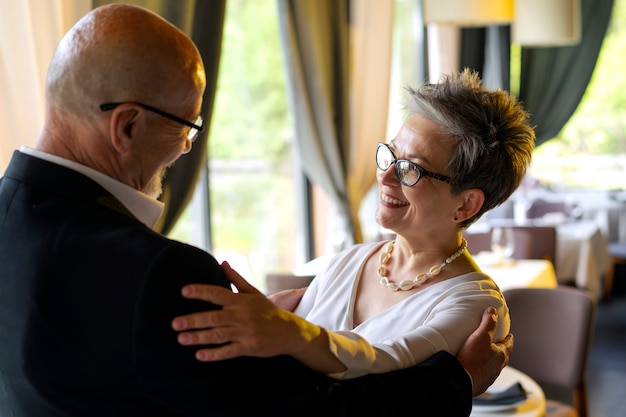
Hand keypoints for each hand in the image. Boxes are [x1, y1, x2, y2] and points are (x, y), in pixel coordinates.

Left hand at [171, 262, 317, 360]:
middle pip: (214, 317)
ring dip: (199, 337)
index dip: (201, 292)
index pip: (218, 294)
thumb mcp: (254, 293)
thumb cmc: (268, 311)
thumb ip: (236, 279)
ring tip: (181, 339)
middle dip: (194, 320)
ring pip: (219, 335)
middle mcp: (242, 315)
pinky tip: (200, 355)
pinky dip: (215, 354)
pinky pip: (229, 351)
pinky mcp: (250, 347)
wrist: (290, 331)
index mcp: (241, 301)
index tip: (184, 291)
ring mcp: (246, 332)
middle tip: (175, 323)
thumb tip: (223, 262)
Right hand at [457, 307, 513, 395]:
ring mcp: (490, 377)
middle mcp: (498, 367)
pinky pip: (484, 376)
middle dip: (502, 350)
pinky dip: (483, 371)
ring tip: (485, 356)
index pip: (509, 344)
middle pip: (503, 356)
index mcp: (501, 355)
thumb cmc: (472, 358)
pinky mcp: (481, 384)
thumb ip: (488, 322)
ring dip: (492, 361)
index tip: (509, 335)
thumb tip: (493, 311)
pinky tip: (476, 369)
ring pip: (495, 367)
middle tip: (497, 344)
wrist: (461, 379)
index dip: (509, 338)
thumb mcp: (480, 335)